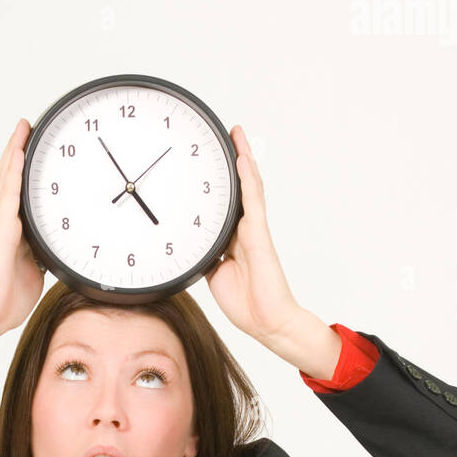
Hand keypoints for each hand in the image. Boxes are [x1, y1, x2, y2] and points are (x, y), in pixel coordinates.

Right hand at [0, 118, 45, 340]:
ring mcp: (3, 225)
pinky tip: (17, 155)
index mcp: (16, 230)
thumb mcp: (37, 269)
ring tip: (22, 129)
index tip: (33, 147)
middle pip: (9, 177)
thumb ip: (44, 252)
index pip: (19, 191)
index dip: (24, 168)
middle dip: (18, 151)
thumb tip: (57, 247)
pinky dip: (13, 174)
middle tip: (27, 126)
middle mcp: (6, 222)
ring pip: (6, 180)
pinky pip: (8, 197)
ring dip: (14, 153)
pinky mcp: (2, 232)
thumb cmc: (9, 297)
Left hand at [204, 125, 299, 345]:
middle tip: (226, 134)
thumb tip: (190, 242)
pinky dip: (247, 179)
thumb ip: (205, 254)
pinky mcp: (259, 235)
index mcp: (233, 238)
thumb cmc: (244, 302)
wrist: (265, 322)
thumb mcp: (212, 274)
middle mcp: (245, 229)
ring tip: (236, 135)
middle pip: (238, 187)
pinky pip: (252, 201)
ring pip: (248, 187)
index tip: (210, 158)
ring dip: (243, 159)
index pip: (226, 202)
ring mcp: (254, 230)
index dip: (220, 180)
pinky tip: (242, 159)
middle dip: (233, 160)